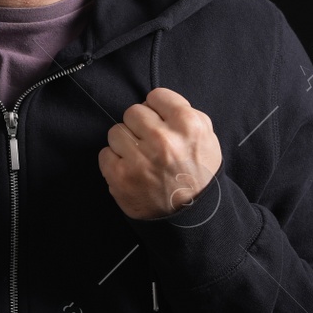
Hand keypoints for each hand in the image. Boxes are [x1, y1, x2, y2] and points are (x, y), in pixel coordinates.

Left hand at [98, 87, 222, 219]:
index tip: (160, 121)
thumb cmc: (198, 175)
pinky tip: (131, 170)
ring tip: (140, 158)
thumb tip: (157, 103)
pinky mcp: (121, 177)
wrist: (193, 217)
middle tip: (150, 142)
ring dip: (125, 143)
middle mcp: (163, 140)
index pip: (157, 96)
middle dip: (140, 126)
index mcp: (188, 126)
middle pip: (133, 111)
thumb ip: (185, 114)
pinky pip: (105, 154)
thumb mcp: (207, 138)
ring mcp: (140, 159)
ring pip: (116, 131)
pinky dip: (114, 162)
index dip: (158, 109)